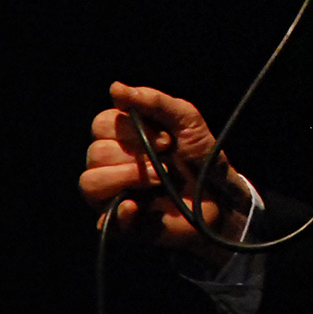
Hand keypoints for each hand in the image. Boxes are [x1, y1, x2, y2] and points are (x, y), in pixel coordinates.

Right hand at [78, 82, 251, 264]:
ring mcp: (112, 195)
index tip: (166, 139)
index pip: (101, 124)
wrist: (221, 195)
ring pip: (91, 182)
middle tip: (166, 160)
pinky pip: (103, 221)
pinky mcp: (121, 225)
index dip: (131, 129)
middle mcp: (110, 165)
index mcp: (120, 138)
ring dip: (129, 177)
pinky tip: (138, 206)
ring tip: (159, 180)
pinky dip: (120, 212)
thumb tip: (115, 88)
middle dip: (136, 154)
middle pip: (95, 152)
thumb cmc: (200, 155)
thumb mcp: (186, 119)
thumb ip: (153, 101)